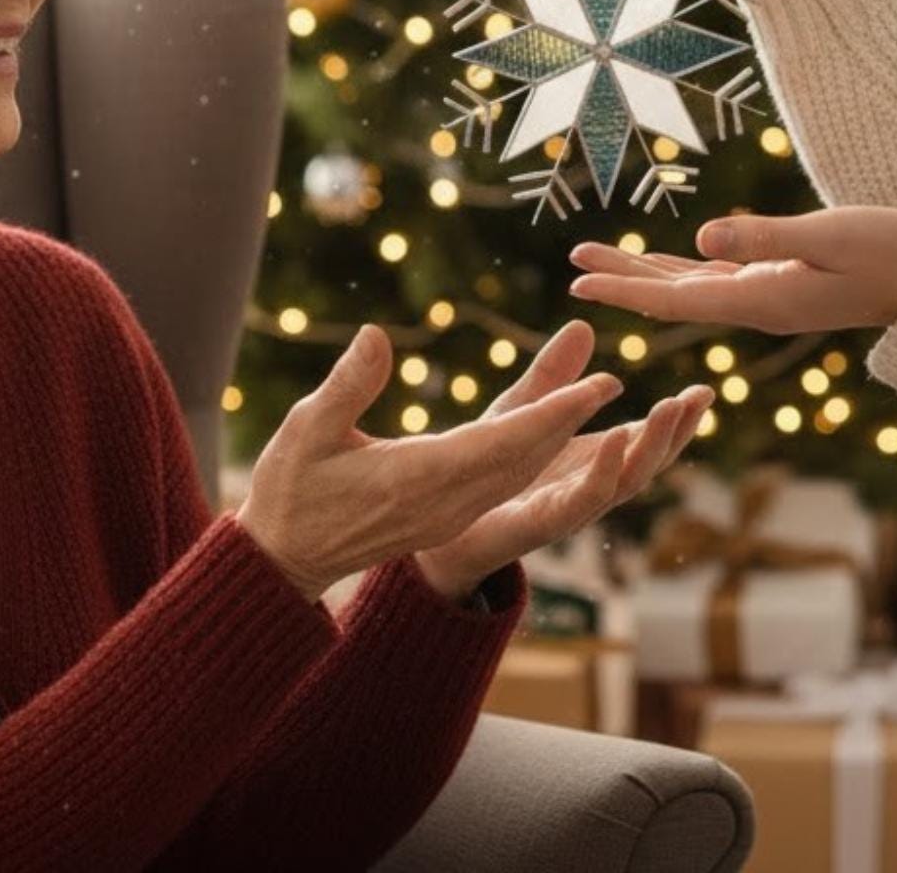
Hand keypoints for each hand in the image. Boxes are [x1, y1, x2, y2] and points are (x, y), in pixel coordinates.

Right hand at [238, 324, 622, 602]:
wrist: (282, 560)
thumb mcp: (306, 430)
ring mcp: (448, 514)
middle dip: (572, 421)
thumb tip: (379, 334)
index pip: (501, 443)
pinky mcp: (445, 516)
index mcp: (417, 479)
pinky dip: (534, 451)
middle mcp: (445, 502)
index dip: (553, 415)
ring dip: (563, 438)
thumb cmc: (289, 491)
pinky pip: (504, 482)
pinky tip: (554, 426)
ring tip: (599, 398)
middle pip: (524, 459)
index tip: (597, 389)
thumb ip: (348, 384)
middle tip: (614, 381)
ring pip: (520, 473)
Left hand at [414, 320, 713, 602]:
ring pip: (626, 482)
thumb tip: (582, 324)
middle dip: (677, 432)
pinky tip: (617, 434)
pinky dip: (605, 469)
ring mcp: (568, 508)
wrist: (435, 531)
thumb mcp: (519, 412)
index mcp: (588, 461)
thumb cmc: (483, 472)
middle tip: (702, 397)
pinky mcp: (541, 522)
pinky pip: (581, 499)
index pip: (645, 440)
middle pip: (646, 462)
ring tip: (673, 408)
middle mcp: (586, 487)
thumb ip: (551, 376)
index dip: (676, 419)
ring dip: (653, 446)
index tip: (707, 390)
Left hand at [568, 206, 896, 335]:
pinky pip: (718, 278)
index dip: (626, 287)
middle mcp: (756, 304)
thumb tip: (702, 235)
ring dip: (645, 271)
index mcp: (761, 298)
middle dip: (622, 277)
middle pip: (673, 293)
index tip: (580, 281)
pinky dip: (684, 268)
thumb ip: (766, 237)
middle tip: (573, 263)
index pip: (676, 296)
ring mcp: (769, 295)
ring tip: (602, 257)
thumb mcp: (828, 236)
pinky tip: (667, 259)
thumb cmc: (890, 252)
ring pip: (691, 285)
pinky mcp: (782, 282)